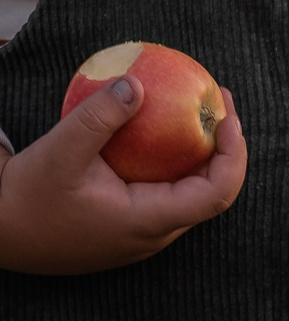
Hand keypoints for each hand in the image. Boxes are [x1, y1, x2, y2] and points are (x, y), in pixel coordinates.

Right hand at [0, 78, 245, 273]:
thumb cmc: (23, 197)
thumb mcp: (59, 151)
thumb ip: (100, 117)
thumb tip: (138, 83)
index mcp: (146, 223)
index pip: (217, 194)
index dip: (234, 154)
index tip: (227, 115)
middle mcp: (151, 236)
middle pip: (209, 192)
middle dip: (223, 146)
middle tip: (217, 101)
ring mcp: (138, 236)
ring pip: (187, 194)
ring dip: (199, 154)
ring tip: (196, 111)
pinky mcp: (124, 228)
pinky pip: (163, 194)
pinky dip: (171, 163)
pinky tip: (160, 131)